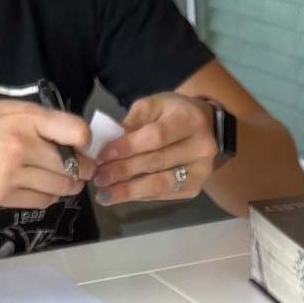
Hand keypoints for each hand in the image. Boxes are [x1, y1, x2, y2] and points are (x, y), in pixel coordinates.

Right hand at [0, 99, 97, 209]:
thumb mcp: (11, 108)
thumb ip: (43, 123)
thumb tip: (79, 142)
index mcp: (26, 118)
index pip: (77, 132)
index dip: (86, 141)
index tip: (82, 144)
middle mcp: (22, 147)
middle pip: (74, 168)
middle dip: (83, 169)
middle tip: (80, 167)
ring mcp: (12, 175)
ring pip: (62, 189)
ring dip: (68, 185)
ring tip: (60, 176)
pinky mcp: (3, 196)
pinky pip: (42, 201)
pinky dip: (48, 196)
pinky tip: (39, 185)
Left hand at [94, 93, 216, 205]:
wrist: (205, 127)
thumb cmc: (173, 114)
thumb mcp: (153, 106)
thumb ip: (132, 123)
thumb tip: (107, 147)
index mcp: (190, 120)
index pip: (156, 137)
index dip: (128, 147)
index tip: (102, 156)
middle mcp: (201, 148)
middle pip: (156, 162)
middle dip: (123, 172)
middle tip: (98, 178)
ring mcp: (200, 172)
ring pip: (160, 184)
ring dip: (129, 191)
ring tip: (104, 195)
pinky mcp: (194, 188)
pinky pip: (163, 195)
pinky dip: (139, 196)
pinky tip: (121, 195)